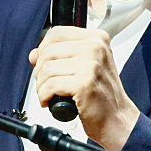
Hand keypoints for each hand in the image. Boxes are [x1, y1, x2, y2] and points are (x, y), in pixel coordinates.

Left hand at [29, 26, 139, 150]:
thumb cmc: (102, 94)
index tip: (44, 62)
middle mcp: (96, 48)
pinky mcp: (84, 83)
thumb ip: (60, 56)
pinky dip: (44, 96)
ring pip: (47, 68)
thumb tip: (34, 54)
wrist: (117, 118)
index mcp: (97, 39)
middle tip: (46, 83)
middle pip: (48, 51)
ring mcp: (91, 65)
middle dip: (40, 70)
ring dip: (41, 85)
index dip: (44, 48)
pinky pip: (50, 85)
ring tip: (49, 94)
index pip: (57, 33)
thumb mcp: (85, 66)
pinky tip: (50, 101)